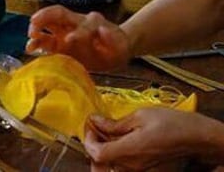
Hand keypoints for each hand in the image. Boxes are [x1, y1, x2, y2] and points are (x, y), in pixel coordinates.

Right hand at [26, 5, 130, 70]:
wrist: (112, 51)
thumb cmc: (116, 47)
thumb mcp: (119, 45)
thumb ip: (112, 38)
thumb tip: (102, 30)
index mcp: (91, 22)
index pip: (81, 23)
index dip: (76, 31)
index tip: (70, 40)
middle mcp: (74, 23)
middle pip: (57, 13)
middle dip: (44, 18)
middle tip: (35, 27)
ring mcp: (65, 32)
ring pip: (48, 24)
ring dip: (37, 28)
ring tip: (30, 37)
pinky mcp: (59, 44)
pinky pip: (46, 40)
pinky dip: (37, 42)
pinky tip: (30, 48)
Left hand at [86, 109, 211, 170]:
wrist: (196, 138)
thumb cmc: (171, 123)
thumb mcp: (139, 116)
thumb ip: (115, 123)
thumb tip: (96, 121)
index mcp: (129, 150)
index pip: (96, 153)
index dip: (88, 140)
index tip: (90, 126)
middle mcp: (132, 166)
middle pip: (101, 162)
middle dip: (94, 144)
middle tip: (97, 128)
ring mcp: (140, 170)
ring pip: (112, 165)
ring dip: (105, 150)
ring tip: (108, 132)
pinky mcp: (146, 170)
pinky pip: (124, 166)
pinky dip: (117, 155)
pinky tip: (120, 140)